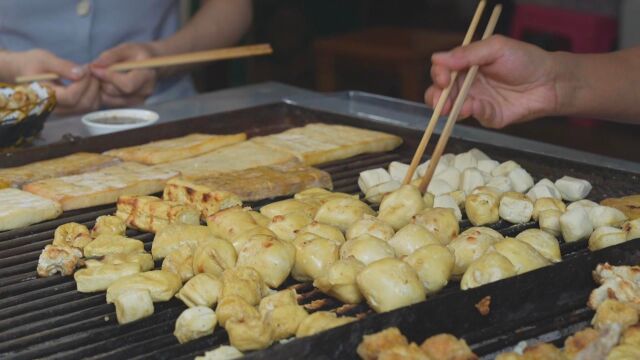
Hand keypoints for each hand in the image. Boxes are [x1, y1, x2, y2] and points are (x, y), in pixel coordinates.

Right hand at [0, 49, 100, 113]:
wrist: (24, 72)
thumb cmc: (32, 64)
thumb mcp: (44, 59)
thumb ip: (62, 67)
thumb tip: (81, 73)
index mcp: (45, 96)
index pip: (71, 97)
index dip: (83, 83)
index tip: (85, 68)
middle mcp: (56, 108)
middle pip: (83, 104)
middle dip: (93, 86)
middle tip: (92, 70)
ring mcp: (65, 112)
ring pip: (89, 107)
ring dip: (96, 90)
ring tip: (91, 75)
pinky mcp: (72, 110)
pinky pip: (90, 106)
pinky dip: (96, 95)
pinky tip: (91, 82)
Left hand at [90, 43, 158, 106]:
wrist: (150, 65)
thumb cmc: (137, 55)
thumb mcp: (126, 49)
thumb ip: (110, 56)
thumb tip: (94, 66)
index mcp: (147, 75)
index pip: (127, 84)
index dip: (109, 77)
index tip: (94, 68)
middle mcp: (145, 91)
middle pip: (117, 92)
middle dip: (102, 81)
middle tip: (96, 71)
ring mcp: (139, 100)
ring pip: (111, 99)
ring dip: (102, 89)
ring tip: (102, 76)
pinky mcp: (132, 105)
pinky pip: (112, 103)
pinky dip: (105, 94)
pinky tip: (106, 83)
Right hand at [425, 35, 559, 127]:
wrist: (550, 82)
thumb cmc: (525, 60)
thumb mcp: (496, 48)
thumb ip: (468, 54)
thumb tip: (437, 58)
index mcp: (466, 65)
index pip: (442, 71)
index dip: (439, 75)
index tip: (444, 79)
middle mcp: (467, 84)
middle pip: (440, 93)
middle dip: (436, 98)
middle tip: (441, 102)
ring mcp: (476, 101)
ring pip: (451, 109)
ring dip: (450, 109)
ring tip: (456, 108)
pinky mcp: (487, 116)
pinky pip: (474, 116)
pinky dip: (472, 112)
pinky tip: (476, 108)